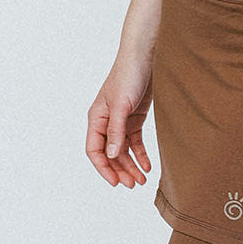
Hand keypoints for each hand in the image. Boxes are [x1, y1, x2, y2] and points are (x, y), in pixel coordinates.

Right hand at [87, 53, 152, 186]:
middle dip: (120, 171)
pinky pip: (135, 142)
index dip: (104, 168)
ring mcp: (120, 122)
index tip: (115, 183)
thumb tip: (112, 155)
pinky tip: (148, 166)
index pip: (95, 151)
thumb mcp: (121, 106)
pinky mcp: (134, 119)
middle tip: (133, 185)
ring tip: (142, 180)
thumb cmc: (128, 77)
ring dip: (131, 166)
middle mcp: (106, 123)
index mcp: (96, 119)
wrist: (144, 59)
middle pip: (110, 154)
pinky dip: (140, 155)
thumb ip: (116, 131)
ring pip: (123, 151)